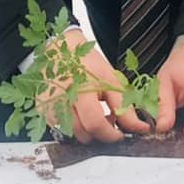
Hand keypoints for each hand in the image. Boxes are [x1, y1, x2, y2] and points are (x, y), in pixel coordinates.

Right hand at [36, 29, 152, 143]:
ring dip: (87, 131)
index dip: (111, 135)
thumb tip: (140, 128)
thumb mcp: (111, 79)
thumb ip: (124, 106)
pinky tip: (79, 113)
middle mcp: (63, 98)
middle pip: (84, 133)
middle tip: (108, 121)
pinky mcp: (42, 109)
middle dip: (100, 134)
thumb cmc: (86, 62)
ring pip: (73, 134)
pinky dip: (74, 126)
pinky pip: (62, 129)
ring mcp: (50, 105)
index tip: (120, 134)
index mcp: (82, 87)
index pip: (96, 124)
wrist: (60, 49)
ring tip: (94, 115)